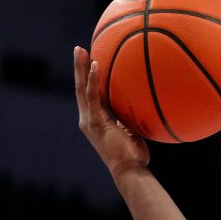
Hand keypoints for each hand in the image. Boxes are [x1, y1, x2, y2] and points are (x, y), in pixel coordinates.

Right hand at [72, 45, 149, 176]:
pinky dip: (94, 80)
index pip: (88, 95)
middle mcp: (88, 119)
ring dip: (81, 68)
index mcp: (95, 120)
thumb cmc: (134, 155)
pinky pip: (93, 96)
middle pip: (80, 88)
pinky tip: (96, 65)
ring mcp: (89, 121)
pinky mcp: (94, 122)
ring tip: (80, 50)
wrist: (129, 170)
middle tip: (79, 49)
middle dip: (79, 68)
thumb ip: (129, 119)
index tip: (89, 60)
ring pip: (82, 88)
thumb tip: (141, 105)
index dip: (87, 78)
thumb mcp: (131, 132)